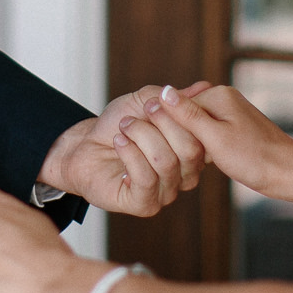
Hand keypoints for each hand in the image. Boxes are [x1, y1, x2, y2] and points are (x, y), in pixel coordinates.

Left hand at [37, 85, 209, 215]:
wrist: (86, 146)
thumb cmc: (119, 124)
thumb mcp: (145, 101)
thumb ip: (175, 98)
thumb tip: (205, 87)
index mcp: (194, 151)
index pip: (205, 135)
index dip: (187, 113)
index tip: (165, 96)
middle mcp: (186, 174)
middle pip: (190, 150)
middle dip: (163, 123)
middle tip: (141, 110)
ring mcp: (167, 192)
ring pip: (166, 162)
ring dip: (141, 136)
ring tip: (124, 126)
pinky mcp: (145, 204)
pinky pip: (146, 178)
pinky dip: (130, 154)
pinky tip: (119, 142)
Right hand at [150, 83, 292, 198]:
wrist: (288, 173)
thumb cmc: (253, 158)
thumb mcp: (214, 138)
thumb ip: (188, 115)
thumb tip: (163, 91)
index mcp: (218, 95)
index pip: (177, 105)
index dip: (170, 129)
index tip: (173, 149)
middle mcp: (225, 98)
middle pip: (186, 114)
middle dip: (182, 136)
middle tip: (190, 158)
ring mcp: (232, 112)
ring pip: (197, 126)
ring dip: (193, 144)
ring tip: (201, 161)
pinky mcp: (236, 127)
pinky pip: (210, 133)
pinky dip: (206, 147)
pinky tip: (211, 161)